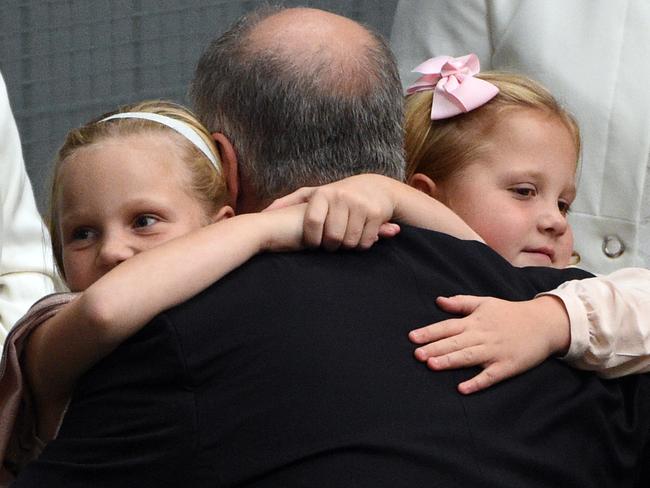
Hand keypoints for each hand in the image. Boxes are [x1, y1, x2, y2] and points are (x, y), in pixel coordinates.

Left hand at [264, 175, 399, 250]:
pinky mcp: (376, 213)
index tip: (313, 245)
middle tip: (331, 243)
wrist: (376, 187)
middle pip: (332, 237)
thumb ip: (289, 203)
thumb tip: (263, 214)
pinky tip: (359, 236)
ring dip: (346, 246)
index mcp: (323, 193)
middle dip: (330, 246)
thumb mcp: (314, 194)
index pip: (312, 223)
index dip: (312, 239)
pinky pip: (365, 242)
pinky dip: (361, 245)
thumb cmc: (337, 195)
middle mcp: (341, 197)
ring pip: (349, 241)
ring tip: (344, 239)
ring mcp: (360, 204)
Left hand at [408, 295, 570, 393]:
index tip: (412, 337)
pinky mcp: (507, 366)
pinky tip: (462, 388)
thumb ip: (461, 303)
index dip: (430, 332)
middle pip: (455, 342)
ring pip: (468, 358)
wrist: (544, 323)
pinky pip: (489, 376)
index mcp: (475, 321)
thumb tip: (438, 300)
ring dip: (450, 361)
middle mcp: (482, 336)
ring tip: (432, 365)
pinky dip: (476, 382)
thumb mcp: (485, 302)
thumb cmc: (510, 313)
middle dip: (435, 348)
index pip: (448, 326)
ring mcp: (495, 352)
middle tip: (416, 355)